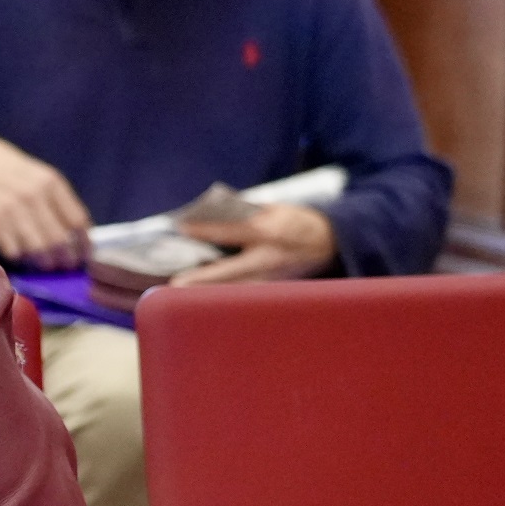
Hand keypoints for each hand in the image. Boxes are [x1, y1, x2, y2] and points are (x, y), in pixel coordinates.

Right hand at [0, 134, 90, 269]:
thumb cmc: (15, 173)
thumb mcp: (43, 178)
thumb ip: (60, 203)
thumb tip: (77, 237)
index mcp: (52, 184)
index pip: (77, 221)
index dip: (83, 244)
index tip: (83, 256)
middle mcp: (34, 196)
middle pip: (59, 240)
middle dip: (65, 259)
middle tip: (64, 266)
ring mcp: (11, 209)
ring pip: (37, 249)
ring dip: (44, 263)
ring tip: (45, 265)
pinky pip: (13, 250)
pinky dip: (21, 259)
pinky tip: (23, 257)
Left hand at [171, 202, 336, 283]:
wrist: (329, 242)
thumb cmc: (296, 221)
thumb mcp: (274, 208)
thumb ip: (245, 212)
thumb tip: (210, 212)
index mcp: (271, 231)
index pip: (232, 231)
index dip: (205, 229)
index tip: (181, 228)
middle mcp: (269, 258)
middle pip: (229, 271)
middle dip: (201, 279)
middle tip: (175, 284)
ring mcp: (271, 277)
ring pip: (233, 290)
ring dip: (207, 292)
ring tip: (181, 293)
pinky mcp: (271, 289)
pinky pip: (242, 294)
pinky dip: (222, 294)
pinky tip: (201, 297)